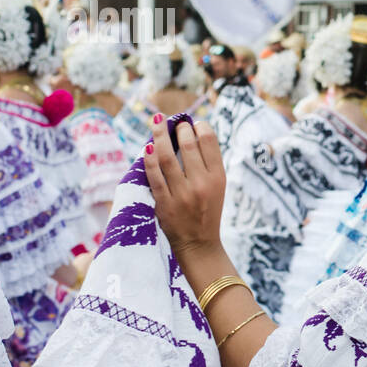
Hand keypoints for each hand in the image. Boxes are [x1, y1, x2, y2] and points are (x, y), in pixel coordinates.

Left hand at [144, 116, 226, 257]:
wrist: (198, 244)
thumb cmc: (207, 210)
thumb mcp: (217, 187)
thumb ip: (207, 164)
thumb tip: (192, 133)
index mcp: (218, 177)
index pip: (209, 141)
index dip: (200, 126)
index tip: (193, 123)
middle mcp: (201, 183)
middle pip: (188, 144)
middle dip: (179, 128)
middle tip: (174, 122)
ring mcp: (182, 193)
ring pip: (167, 156)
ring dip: (160, 135)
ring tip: (157, 122)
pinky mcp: (164, 202)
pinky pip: (153, 175)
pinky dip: (149, 158)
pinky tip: (148, 147)